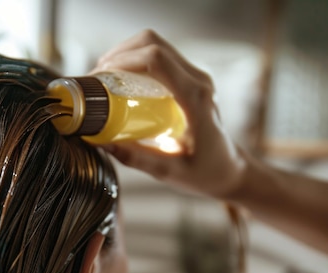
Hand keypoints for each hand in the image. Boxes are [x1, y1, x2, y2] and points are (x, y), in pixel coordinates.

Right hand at [93, 30, 247, 198]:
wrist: (230, 170)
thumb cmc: (206, 173)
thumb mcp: (170, 172)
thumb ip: (136, 159)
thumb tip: (101, 142)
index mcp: (196, 99)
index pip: (157, 60)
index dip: (122, 61)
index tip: (99, 78)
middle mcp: (198, 81)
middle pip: (153, 43)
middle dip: (118, 54)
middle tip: (97, 78)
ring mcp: (196, 76)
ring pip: (155, 44)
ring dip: (126, 54)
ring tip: (104, 78)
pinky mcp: (191, 79)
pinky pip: (160, 57)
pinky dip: (136, 60)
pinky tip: (120, 80)